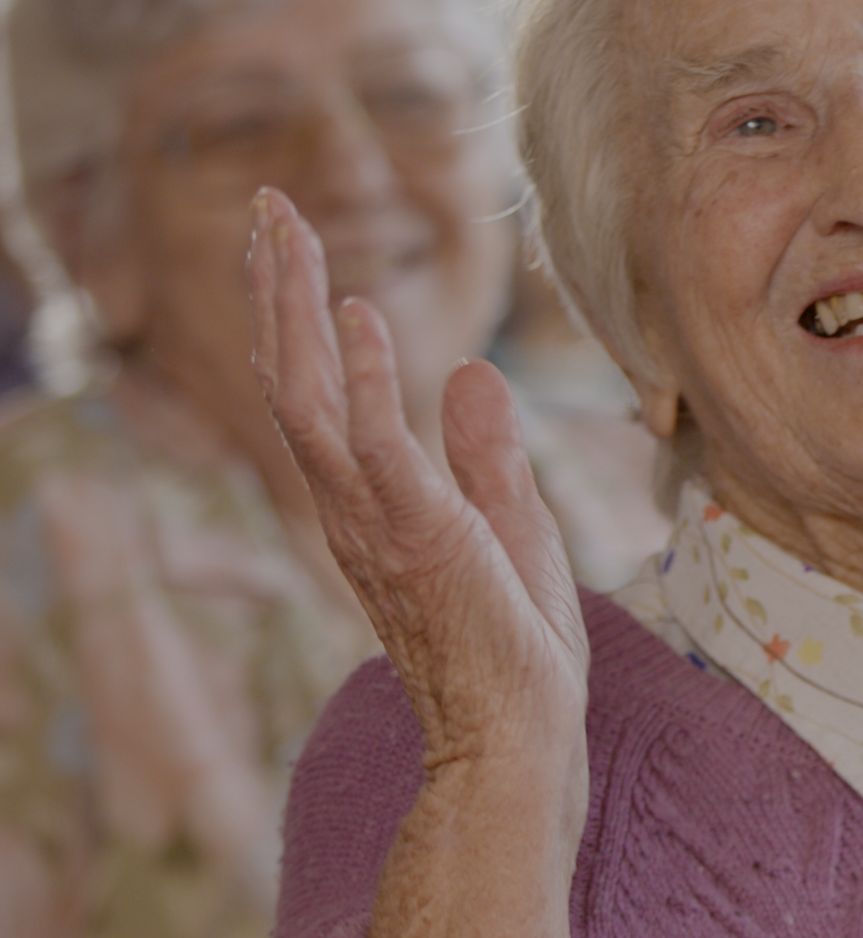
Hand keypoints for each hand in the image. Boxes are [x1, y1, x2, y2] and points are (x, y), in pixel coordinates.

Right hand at [247, 188, 588, 780]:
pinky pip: (376, 445)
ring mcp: (376, 522)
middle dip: (278, 289)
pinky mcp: (419, 535)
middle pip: (292, 378)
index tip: (290, 240)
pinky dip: (365, 377)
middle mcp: (351, 506)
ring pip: (309, 399)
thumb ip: (482, 449)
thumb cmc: (513, 643)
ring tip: (289, 233)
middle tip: (268, 204)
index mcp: (369, 500)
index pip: (315, 391)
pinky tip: (362, 313)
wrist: (519, 733)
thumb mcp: (508, 521)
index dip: (299, 314)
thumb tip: (471, 372)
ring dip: (298, 312)